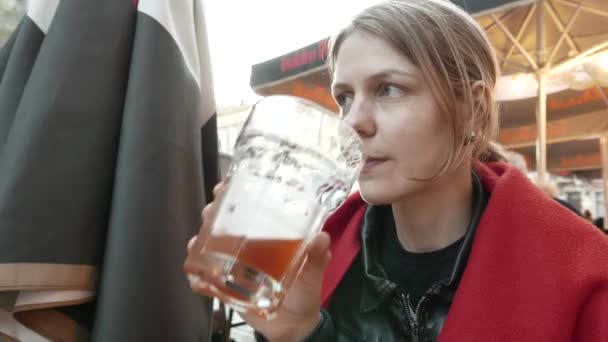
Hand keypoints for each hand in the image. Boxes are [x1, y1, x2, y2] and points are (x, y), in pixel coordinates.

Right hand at [184, 183, 330, 340]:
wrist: (293, 326)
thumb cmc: (305, 293)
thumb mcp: (313, 273)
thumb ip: (317, 257)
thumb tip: (321, 237)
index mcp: (270, 235)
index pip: (252, 208)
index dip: (237, 193)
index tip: (226, 185)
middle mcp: (250, 245)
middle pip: (225, 221)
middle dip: (213, 213)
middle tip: (210, 212)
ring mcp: (237, 264)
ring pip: (212, 244)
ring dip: (201, 239)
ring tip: (198, 241)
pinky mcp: (227, 284)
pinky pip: (207, 275)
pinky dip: (197, 272)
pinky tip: (194, 271)